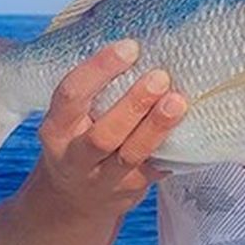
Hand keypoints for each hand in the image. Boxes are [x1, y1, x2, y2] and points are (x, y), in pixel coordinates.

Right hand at [30, 39, 185, 219]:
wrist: (72, 201)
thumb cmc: (78, 141)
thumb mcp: (70, 119)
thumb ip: (94, 90)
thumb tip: (137, 43)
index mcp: (57, 129)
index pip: (71, 96)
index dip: (99, 69)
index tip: (129, 47)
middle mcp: (75, 158)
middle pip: (103, 134)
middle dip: (133, 104)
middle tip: (159, 77)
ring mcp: (103, 179)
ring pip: (130, 155)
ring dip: (156, 127)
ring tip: (178, 102)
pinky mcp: (130, 190)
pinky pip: (154, 170)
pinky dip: (171, 148)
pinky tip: (188, 128)